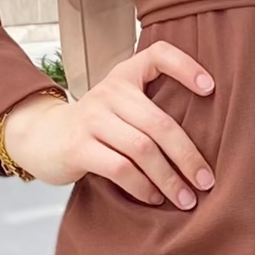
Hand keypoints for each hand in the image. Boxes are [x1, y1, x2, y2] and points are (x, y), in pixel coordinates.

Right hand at [0, 42, 216, 208]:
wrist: (43, 137)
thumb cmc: (96, 126)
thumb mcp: (121, 106)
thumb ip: (151, 109)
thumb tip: (206, 140)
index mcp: (125, 76)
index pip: (157, 55)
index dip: (186, 66)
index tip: (211, 88)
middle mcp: (109, 92)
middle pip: (159, 123)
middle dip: (188, 156)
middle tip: (206, 181)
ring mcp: (92, 119)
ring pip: (142, 149)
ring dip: (169, 179)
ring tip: (185, 198)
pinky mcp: (79, 147)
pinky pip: (120, 168)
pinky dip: (143, 187)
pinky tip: (154, 197)